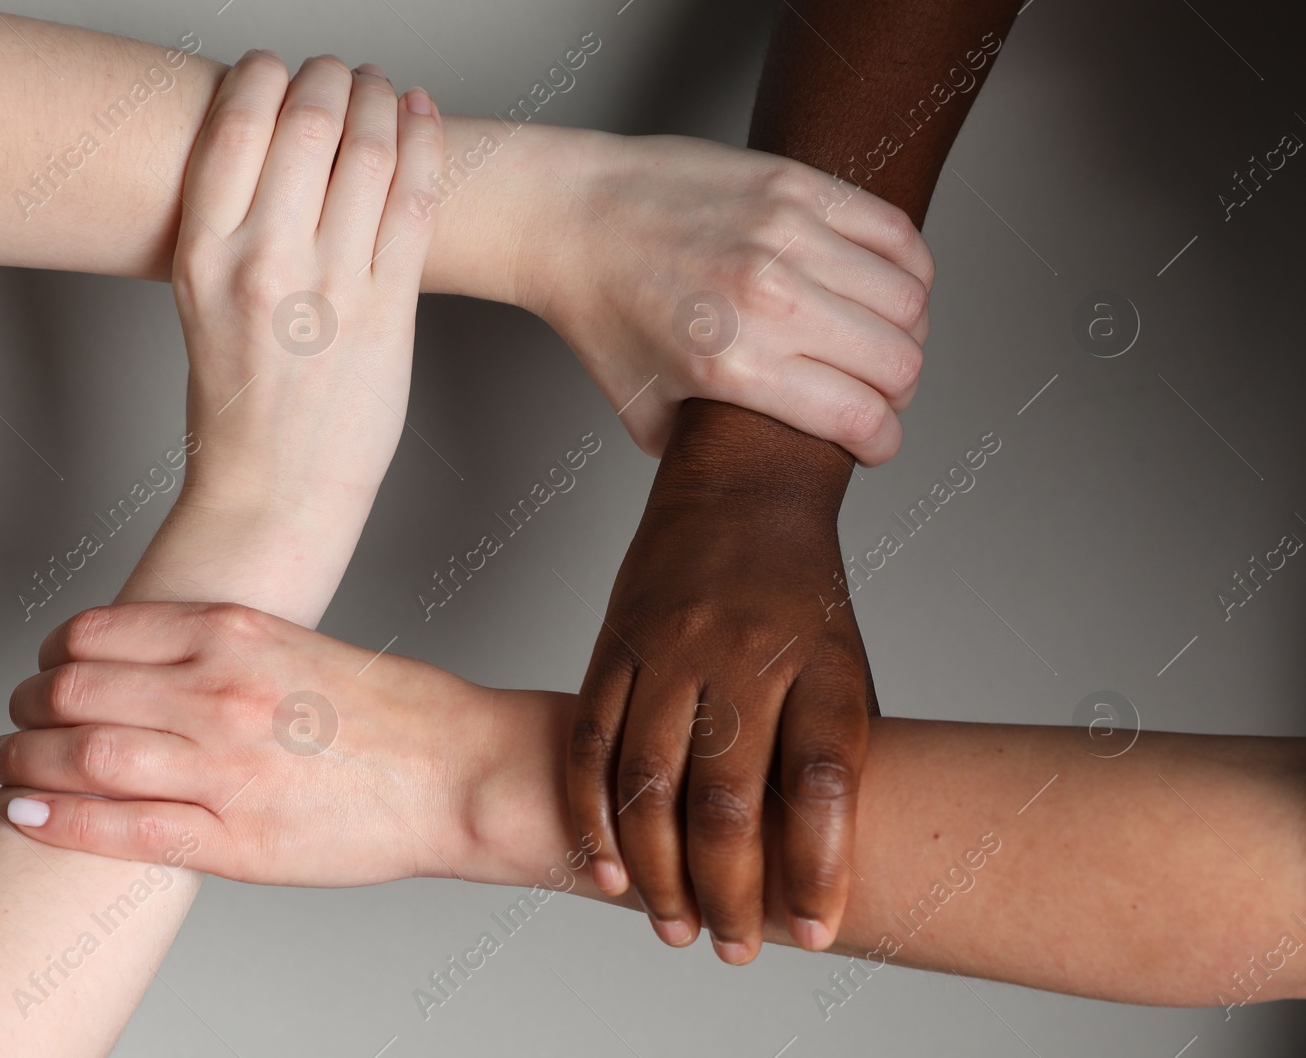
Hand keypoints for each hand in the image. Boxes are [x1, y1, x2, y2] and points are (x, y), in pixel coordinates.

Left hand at [0, 602, 497, 886]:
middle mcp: (218, 692)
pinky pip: (121, 830)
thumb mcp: (300, 647)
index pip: (101, 633)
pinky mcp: (233, 839)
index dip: (54, 651)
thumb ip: (227, 653)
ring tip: (0, 761)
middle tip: (12, 715)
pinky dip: (59, 820)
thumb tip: (160, 669)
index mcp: (237, 634)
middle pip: (77, 691)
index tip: (45, 664)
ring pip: (84, 757)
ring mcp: (222, 768)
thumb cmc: (396, 712)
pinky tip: (24, 813)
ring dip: (22, 758)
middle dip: (27, 704)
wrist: (459, 772)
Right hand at [137, 51, 442, 621]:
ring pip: (372, 152)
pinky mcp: (389, 312)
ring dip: (382, 102)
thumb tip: (275, 153)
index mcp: (204, 253)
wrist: (274, 494)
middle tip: (340, 73)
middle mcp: (266, 261)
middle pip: (311, 122)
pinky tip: (422, 118)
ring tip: (382, 90)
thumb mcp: (201, 303)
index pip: (239, 121)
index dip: (267, 74)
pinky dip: (426, 145)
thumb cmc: (239, 407)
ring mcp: (333, 286)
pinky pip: (417, 202)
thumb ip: (234, 228)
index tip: (279, 68)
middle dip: (331, 78)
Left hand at [514, 130, 933, 461]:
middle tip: (875, 392)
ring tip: (877, 337)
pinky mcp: (795, 186)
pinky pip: (895, 233)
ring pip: (909, 298)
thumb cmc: (602, 314)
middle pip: (898, 361)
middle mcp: (767, 301)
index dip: (882, 443)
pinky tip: (881, 285)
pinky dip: (907, 268)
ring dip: (906, 330)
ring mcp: (786, 236)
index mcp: (732, 366)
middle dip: (897, 391)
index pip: (860, 417)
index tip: (874, 444)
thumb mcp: (645, 413)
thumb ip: (707, 449)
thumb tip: (761, 464)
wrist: (569, 218)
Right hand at [568, 401, 874, 963]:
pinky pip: (589, 742)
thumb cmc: (801, 591)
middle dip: (730, 894)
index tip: (816, 933)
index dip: (821, 865)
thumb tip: (818, 861)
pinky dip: (591, 814)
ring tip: (671, 925)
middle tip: (732, 949)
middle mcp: (742, 655)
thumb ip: (829, 749)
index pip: (822, 779)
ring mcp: (670, 648)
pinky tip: (603, 866)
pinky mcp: (614, 644)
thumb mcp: (844, 660)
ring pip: (649, 783)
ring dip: (656, 871)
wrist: (742, 484)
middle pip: (728, 799)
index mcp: (818, 661)